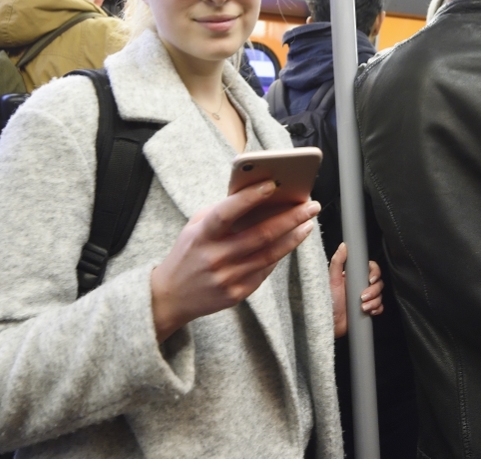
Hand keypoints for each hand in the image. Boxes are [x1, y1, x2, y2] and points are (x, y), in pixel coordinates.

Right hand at [150, 180, 320, 341]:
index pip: (227, 213)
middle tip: (310, 205)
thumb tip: (257, 195)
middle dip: (290, 217)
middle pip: (260, 235)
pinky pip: (264, 271)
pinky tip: (291, 241)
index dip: (250, 198)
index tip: (273, 184)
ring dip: (293, 237)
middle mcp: (215, 257)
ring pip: (269, 255)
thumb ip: (221, 212)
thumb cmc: (187, 253)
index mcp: (202, 236)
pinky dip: (280, 254)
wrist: (170, 297)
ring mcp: (227, 278)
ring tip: (308, 222)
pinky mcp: (236, 294)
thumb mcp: (195, 228)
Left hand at [330, 242, 383, 337]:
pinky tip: (369, 312)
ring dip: (374, 301)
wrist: (329, 323)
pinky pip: (379, 307)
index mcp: (353, 276)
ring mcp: (364, 298)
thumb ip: (338, 261)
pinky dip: (377, 309)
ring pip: (380, 295)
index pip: (370, 269)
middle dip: (373, 290)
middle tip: (363, 297)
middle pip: (378, 282)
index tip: (370, 280)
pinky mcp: (367, 309)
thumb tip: (344, 245)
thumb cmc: (327, 302)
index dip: (374, 273)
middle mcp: (360, 286)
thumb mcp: (331, 279)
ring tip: (363, 307)